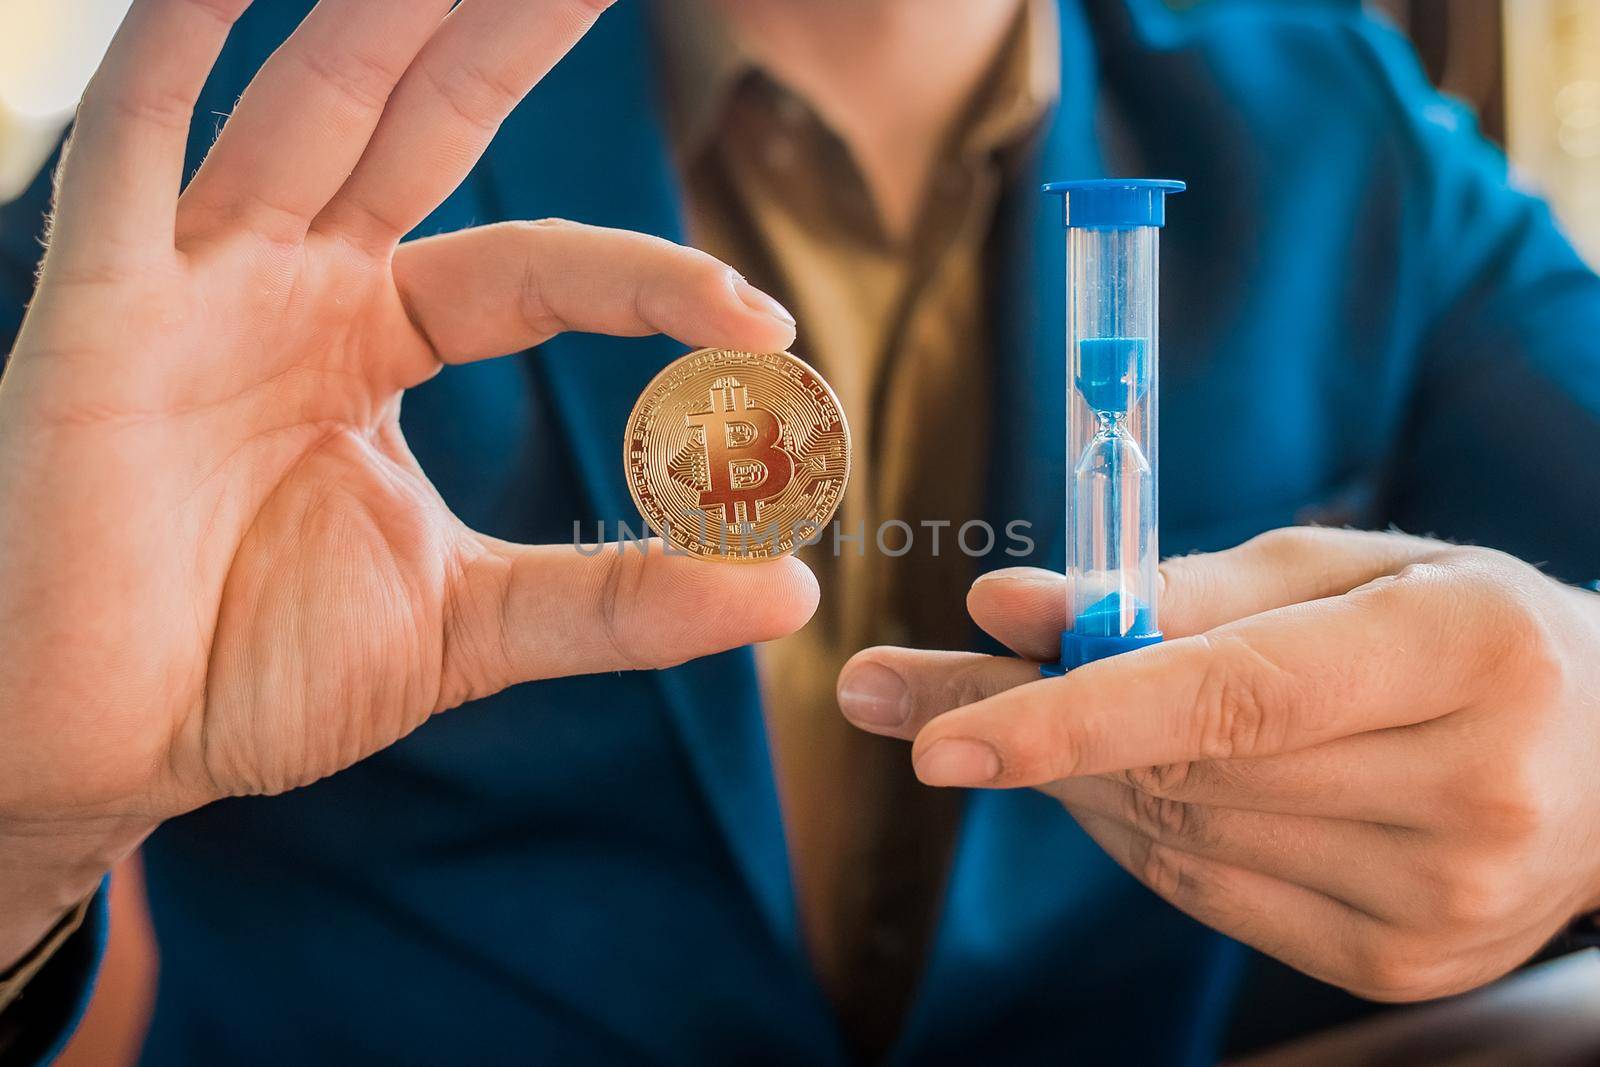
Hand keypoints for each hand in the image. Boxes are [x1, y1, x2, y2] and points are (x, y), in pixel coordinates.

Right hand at [0, 0, 814, 965]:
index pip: (541, 268)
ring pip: (306, 108)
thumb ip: (617, 599)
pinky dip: (172, 55)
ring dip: (388, 20)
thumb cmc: (254, 673)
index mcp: (378, 342)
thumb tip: (785, 588)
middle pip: (423, 127)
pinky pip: (129, 154)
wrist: (105, 751)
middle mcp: (294, 288)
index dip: (652, 281)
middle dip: (506, 40)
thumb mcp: (470, 627)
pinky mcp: (98, 311)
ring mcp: (197, 285)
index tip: (767, 329)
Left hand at [838, 527, 1599, 1000]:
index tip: (931, 732)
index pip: (1233, 697)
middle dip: (1017, 733)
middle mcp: (1465, 795)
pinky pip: (1202, 892)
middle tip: (893, 692)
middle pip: (1180, 773)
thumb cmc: (1459, 628)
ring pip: (1172, 839)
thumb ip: (1169, 590)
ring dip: (1071, 774)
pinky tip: (1121, 776)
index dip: (1071, 713)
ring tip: (1024, 717)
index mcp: (1461, 655)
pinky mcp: (1393, 966)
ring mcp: (1436, 905)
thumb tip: (1003, 605)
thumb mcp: (1340, 568)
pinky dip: (1135, 827)